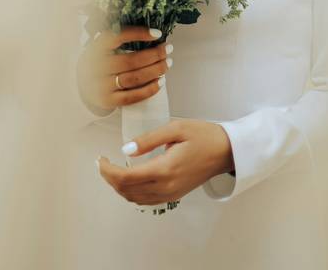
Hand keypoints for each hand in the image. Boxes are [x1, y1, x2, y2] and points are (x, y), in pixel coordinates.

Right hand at [77, 25, 171, 113]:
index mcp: (96, 48)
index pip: (119, 37)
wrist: (80, 84)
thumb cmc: (99, 62)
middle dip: (155, 55)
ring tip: (167, 64)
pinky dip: (150, 89)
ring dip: (156, 71)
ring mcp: (102, 85)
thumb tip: (152, 34)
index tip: (158, 33)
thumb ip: (119, 40)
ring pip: (134, 78)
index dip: (139, 34)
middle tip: (168, 49)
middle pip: (131, 61)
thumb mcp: (102, 47)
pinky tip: (161, 82)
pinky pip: (133, 96)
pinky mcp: (108, 100)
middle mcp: (97, 67)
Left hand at [97, 119, 233, 204]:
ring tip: (112, 170)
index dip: (108, 170)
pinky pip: (146, 200)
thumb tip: (126, 149)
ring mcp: (170, 194)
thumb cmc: (205, 136)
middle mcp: (166, 187)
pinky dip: (132, 192)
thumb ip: (149, 139)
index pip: (126, 177)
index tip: (101, 159)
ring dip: (119, 187)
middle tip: (103, 163)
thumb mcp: (176, 128)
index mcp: (165, 169)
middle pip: (127, 190)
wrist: (227, 151)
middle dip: (109, 178)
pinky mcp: (174, 195)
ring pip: (134, 198)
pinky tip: (129, 179)